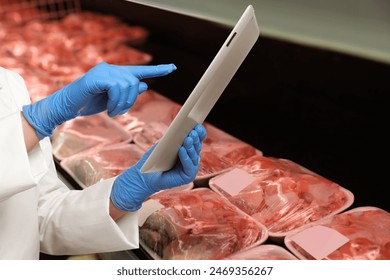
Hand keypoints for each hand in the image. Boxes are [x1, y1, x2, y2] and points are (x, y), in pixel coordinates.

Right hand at [22, 62, 175, 138]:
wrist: (67, 106)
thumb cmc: (89, 102)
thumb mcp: (113, 100)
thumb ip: (128, 92)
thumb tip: (145, 84)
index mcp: (117, 74)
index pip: (140, 70)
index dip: (158, 70)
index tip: (173, 68)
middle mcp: (111, 69)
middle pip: (135, 82)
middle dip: (131, 101)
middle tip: (119, 112)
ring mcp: (104, 71)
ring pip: (128, 85)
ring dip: (123, 104)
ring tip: (114, 112)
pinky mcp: (97, 77)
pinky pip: (116, 88)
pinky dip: (116, 102)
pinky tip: (110, 110)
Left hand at [110, 124, 206, 211]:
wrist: (145, 175)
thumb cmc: (154, 158)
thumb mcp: (163, 144)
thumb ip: (172, 137)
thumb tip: (180, 126)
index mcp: (188, 148)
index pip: (197, 139)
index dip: (199, 132)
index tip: (197, 124)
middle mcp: (192, 157)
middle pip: (197, 146)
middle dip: (195, 138)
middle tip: (193, 131)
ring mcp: (191, 167)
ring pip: (194, 155)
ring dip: (191, 147)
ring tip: (188, 139)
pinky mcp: (188, 176)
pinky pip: (189, 166)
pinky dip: (186, 157)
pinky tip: (182, 150)